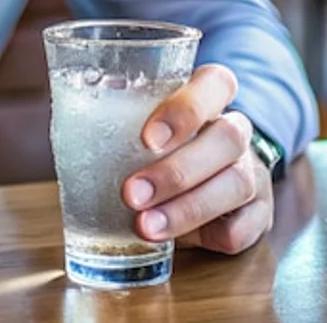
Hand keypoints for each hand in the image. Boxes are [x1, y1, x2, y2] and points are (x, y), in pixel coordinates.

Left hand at [122, 65, 273, 255]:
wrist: (209, 178)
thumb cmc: (162, 145)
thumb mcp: (145, 122)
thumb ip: (121, 117)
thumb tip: (68, 119)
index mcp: (209, 97)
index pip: (215, 82)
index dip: (186, 108)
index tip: (147, 138)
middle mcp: (235, 130)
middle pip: (227, 137)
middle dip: (177, 170)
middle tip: (131, 192)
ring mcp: (251, 171)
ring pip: (236, 183)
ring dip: (186, 209)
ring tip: (143, 226)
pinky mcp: (258, 215)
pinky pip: (243, 228)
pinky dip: (208, 236)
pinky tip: (179, 244)